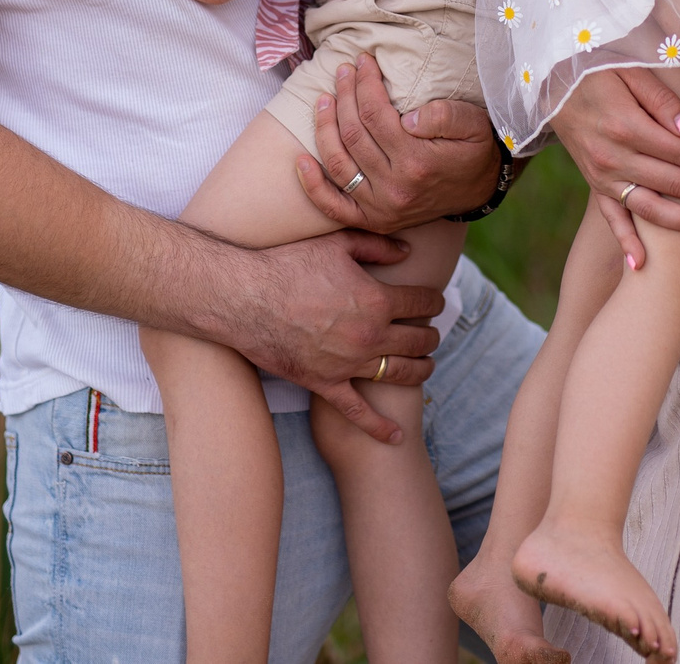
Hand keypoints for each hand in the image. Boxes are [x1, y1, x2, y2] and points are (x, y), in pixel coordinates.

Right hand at [220, 227, 444, 443]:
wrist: (244, 298)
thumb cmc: (289, 264)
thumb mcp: (337, 243)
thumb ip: (377, 245)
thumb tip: (407, 250)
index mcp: (376, 300)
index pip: (421, 302)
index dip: (433, 300)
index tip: (435, 300)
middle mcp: (369, 336)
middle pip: (417, 340)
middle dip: (431, 336)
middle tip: (432, 333)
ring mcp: (348, 365)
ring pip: (399, 374)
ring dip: (420, 370)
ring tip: (426, 366)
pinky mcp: (325, 385)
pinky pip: (358, 413)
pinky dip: (379, 427)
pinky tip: (397, 436)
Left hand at [296, 56, 499, 230]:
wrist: (481, 186)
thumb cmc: (474, 147)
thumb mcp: (472, 123)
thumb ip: (443, 115)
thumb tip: (407, 116)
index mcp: (417, 161)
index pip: (375, 114)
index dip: (365, 83)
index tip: (363, 62)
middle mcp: (395, 188)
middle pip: (353, 134)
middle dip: (344, 95)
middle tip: (343, 71)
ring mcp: (381, 208)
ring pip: (338, 163)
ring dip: (324, 128)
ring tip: (324, 98)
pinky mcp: (373, 220)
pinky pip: (333, 207)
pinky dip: (313, 185)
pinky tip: (300, 161)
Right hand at [551, 65, 679, 268]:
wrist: (552, 82)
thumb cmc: (598, 68)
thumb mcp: (630, 71)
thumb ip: (662, 102)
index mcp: (628, 127)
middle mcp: (615, 158)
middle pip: (677, 184)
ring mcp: (603, 176)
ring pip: (651, 210)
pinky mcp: (594, 185)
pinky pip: (612, 218)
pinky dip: (626, 242)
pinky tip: (642, 265)